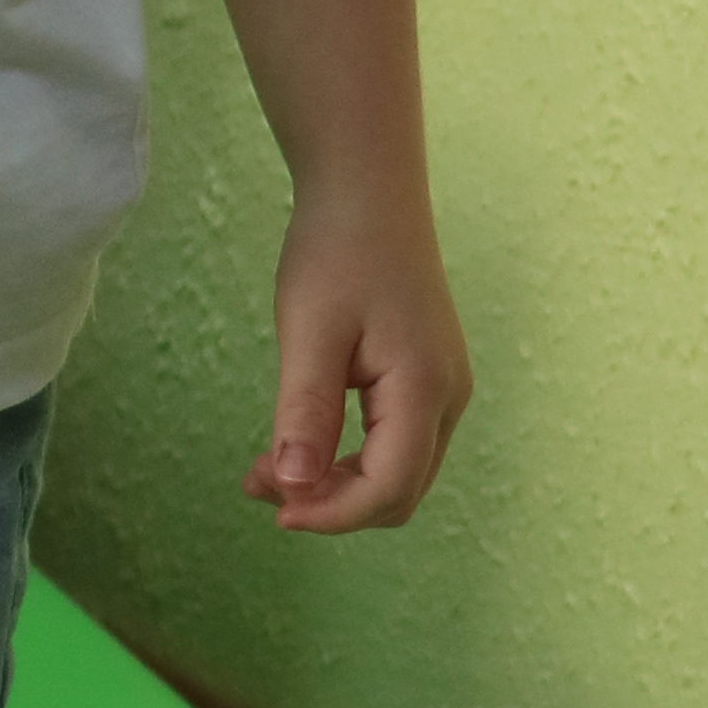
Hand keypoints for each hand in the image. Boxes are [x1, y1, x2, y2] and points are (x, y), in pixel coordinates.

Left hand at [243, 201, 470, 532]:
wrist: (367, 193)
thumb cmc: (336, 253)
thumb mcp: (309, 333)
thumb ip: (305, 413)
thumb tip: (294, 488)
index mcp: (426, 389)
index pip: (388, 488)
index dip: (332, 514)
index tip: (273, 507)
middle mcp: (448, 398)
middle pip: (398, 492)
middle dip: (331, 504)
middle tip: (259, 484)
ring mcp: (443, 390)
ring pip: (396, 473)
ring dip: (335, 485)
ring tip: (264, 469)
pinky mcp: (427, 380)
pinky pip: (394, 445)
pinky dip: (346, 459)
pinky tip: (297, 445)